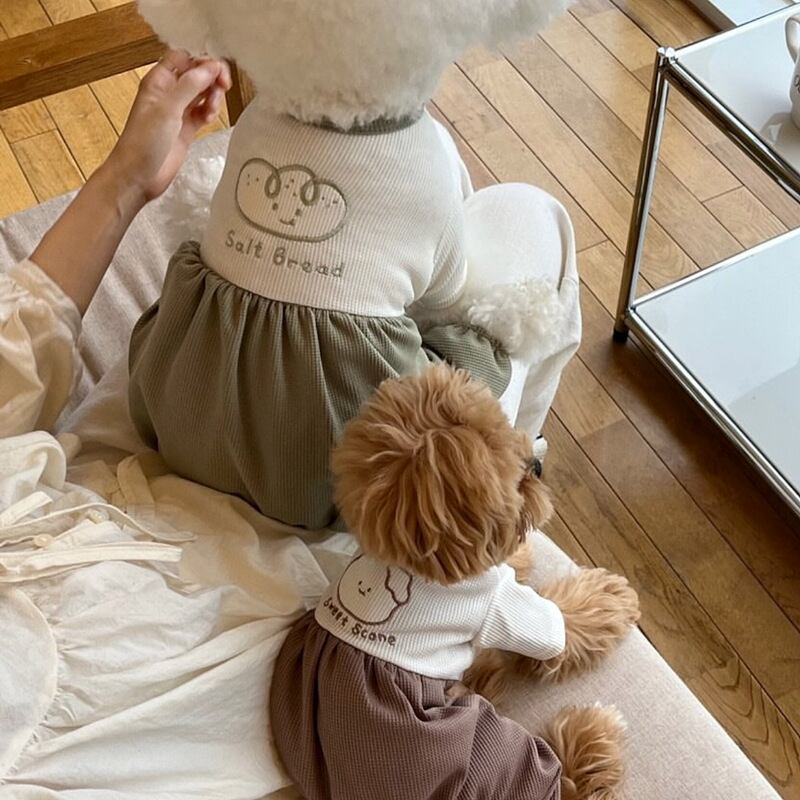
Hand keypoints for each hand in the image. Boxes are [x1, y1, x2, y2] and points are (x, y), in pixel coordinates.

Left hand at [107, 49, 231, 202]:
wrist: (139, 176)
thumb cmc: (143, 143)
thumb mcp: (167, 110)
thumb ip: (190, 86)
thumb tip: (211, 67)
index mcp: (159, 81)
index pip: (184, 58)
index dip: (202, 62)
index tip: (217, 73)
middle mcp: (169, 93)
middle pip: (196, 74)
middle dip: (211, 79)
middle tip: (222, 89)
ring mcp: (178, 112)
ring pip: (202, 93)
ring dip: (213, 97)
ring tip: (212, 110)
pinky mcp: (186, 129)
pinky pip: (203, 112)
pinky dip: (210, 113)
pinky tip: (209, 119)